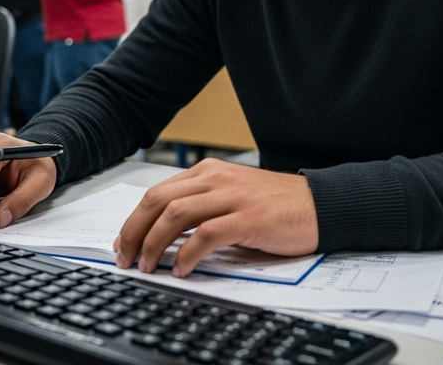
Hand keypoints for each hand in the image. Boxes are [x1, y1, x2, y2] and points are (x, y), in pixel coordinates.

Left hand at [113, 158, 318, 277]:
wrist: (318, 204)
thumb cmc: (276, 204)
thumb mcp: (232, 195)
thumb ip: (202, 205)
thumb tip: (163, 233)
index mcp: (209, 172)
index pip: (157, 192)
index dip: (134, 220)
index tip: (124, 243)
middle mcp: (217, 178)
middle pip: (159, 201)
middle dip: (135, 232)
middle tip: (127, 258)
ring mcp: (232, 196)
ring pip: (176, 215)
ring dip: (155, 244)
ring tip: (149, 265)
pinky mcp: (248, 217)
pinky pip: (207, 234)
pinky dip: (188, 254)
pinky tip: (183, 269)